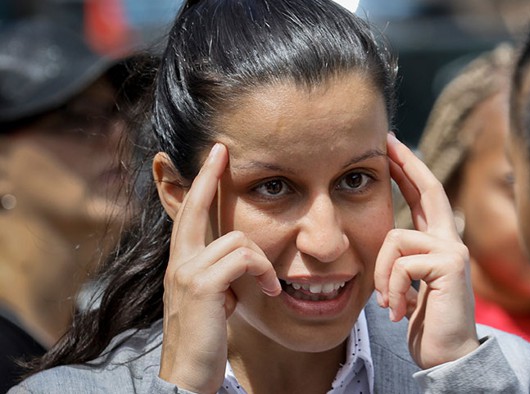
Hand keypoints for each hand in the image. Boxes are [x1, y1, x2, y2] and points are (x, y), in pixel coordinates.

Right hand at [158, 144, 281, 392]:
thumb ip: (223, 272)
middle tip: (223, 150)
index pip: (190, 214)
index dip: (200, 183)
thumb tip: (244, 257)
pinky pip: (244, 259)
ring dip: (264, 263)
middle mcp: (178, 262)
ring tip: (270, 288)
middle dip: (209, 176)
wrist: (189, 376)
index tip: (213, 156)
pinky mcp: (201, 286)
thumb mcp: (216, 298)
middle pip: (193, 207)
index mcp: (183, 262)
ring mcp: (187, 272)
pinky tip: (270, 294)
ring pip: (238, 240)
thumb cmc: (206, 339)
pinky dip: (264, 273)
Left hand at [375, 133, 479, 368]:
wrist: (448, 357)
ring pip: (396, 238)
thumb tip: (388, 241)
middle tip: (387, 143)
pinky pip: (401, 263)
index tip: (392, 147)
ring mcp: (453, 251)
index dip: (410, 170)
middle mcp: (451, 241)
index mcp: (440, 244)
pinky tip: (398, 310)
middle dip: (406, 164)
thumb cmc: (426, 325)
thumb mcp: (408, 286)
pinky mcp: (449, 265)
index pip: (425, 197)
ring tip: (387, 303)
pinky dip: (390, 290)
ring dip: (381, 275)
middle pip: (429, 189)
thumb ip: (403, 261)